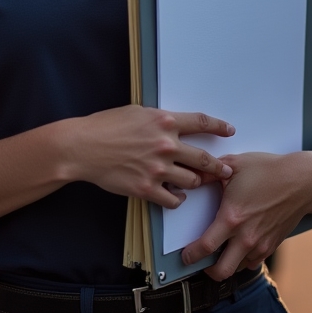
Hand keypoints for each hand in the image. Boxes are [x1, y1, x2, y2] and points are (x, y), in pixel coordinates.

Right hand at [61, 106, 233, 208]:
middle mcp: (166, 144)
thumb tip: (171, 124)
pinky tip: (175, 196)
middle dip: (218, 166)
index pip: (201, 123)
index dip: (219, 127)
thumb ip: (157, 119)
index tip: (229, 131)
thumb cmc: (104, 126)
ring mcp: (158, 168)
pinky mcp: (147, 188)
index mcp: (164, 121)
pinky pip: (173, 199)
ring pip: (192, 180)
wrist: (82, 147)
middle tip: (226, 170)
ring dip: (195, 182)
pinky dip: (177, 199)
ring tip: (194, 182)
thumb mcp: (135, 113)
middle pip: (204, 158)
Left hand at [181, 150, 311, 278]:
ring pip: (237, 268)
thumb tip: (188, 176)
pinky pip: (252, 262)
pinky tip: (238, 247)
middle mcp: (246, 237)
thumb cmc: (268, 170)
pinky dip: (243, 259)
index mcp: (232, 218)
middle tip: (199, 262)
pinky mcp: (272, 246)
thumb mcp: (234, 165)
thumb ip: (208, 172)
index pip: (205, 248)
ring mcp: (261, 244)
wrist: (303, 181)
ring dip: (226, 264)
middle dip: (206, 271)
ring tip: (219, 252)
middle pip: (221, 272)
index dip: (190, 255)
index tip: (184, 256)